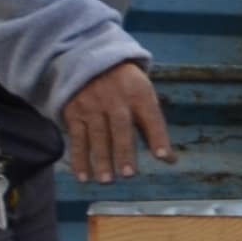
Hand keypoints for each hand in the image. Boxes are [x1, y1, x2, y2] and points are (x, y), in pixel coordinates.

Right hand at [59, 60, 172, 184]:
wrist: (89, 59)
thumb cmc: (126, 86)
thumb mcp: (144, 94)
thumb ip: (153, 125)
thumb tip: (168, 159)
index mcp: (139, 94)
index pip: (151, 117)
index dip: (158, 137)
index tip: (164, 157)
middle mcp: (115, 99)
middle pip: (120, 128)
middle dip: (124, 152)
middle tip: (128, 175)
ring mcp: (92, 105)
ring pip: (97, 135)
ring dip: (101, 160)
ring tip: (107, 180)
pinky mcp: (74, 112)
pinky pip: (76, 138)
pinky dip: (79, 159)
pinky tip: (83, 176)